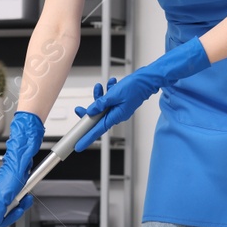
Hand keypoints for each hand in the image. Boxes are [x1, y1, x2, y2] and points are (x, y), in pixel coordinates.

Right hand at [0, 110, 43, 226]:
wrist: (22, 164)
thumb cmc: (10, 176)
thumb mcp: (4, 198)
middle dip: (9, 218)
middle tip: (16, 211)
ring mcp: (3, 202)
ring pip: (10, 216)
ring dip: (19, 209)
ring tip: (22, 200)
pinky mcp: (11, 199)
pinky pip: (17, 208)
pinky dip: (23, 204)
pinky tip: (25, 198)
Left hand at [72, 37, 210, 150]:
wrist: (147, 80)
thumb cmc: (134, 87)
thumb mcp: (114, 95)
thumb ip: (101, 104)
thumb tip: (90, 111)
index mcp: (116, 116)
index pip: (98, 130)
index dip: (87, 137)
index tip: (78, 145)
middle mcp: (117, 115)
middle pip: (97, 118)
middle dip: (88, 112)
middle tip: (79, 109)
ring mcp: (119, 109)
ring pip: (103, 107)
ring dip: (99, 97)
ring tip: (99, 87)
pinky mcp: (120, 102)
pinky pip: (109, 100)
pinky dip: (107, 93)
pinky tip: (110, 84)